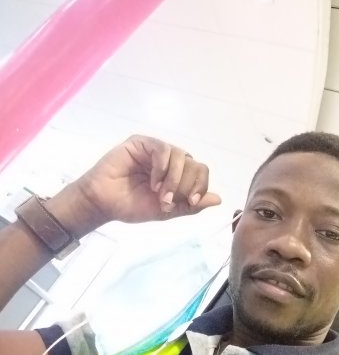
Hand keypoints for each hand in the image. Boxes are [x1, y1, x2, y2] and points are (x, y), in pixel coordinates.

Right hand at [50, 136, 221, 233]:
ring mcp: (155, 150)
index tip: (190, 202)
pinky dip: (162, 168)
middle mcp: (169, 160)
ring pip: (181, 156)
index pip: (201, 172)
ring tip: (159, 193)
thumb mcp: (166, 211)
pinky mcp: (141, 143)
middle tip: (167, 201)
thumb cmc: (131, 206)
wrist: (103, 204)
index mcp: (177, 174)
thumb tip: (218, 199)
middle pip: (194, 164)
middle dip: (184, 186)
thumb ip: (191, 205)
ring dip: (173, 179)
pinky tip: (153, 182)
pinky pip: (163, 149)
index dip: (200, 186)